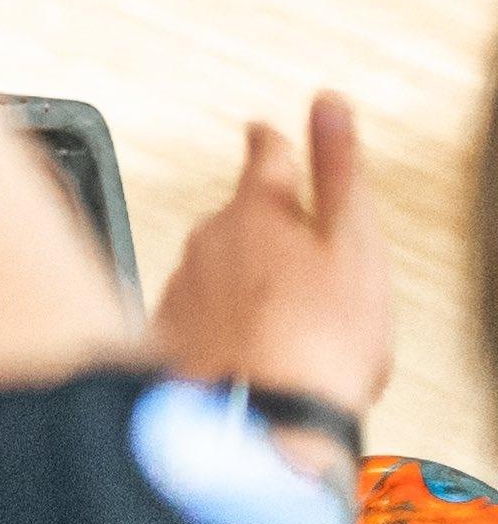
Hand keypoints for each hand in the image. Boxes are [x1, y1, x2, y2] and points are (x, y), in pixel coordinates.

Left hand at [151, 92, 391, 425]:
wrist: (259, 419)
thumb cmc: (318, 341)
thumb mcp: (353, 243)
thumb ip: (338, 169)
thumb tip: (329, 104)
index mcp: (258, 211)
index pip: (265, 155)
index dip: (272, 141)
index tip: (265, 130)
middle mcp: (207, 239)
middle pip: (237, 217)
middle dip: (263, 227)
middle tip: (299, 257)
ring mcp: (183, 284)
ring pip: (216, 265)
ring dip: (243, 278)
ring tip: (283, 314)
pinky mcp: (169, 330)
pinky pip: (199, 311)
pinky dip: (223, 319)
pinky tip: (249, 343)